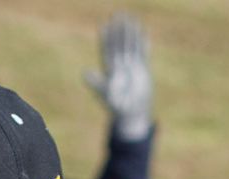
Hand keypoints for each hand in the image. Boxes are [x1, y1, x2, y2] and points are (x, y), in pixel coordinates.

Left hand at [84, 13, 154, 141]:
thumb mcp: (105, 95)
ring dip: (131, 33)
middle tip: (119, 14)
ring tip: (132, 19)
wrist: (132, 114)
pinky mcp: (143, 71)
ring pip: (131, 46)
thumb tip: (84, 73)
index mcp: (110, 69)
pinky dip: (143, 43)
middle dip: (120, 29)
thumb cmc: (117, 107)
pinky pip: (143, 53)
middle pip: (120, 43)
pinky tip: (144, 33)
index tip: (106, 24)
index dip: (107, 37)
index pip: (108, 49)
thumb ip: (96, 83)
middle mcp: (120, 66)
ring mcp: (132, 67)